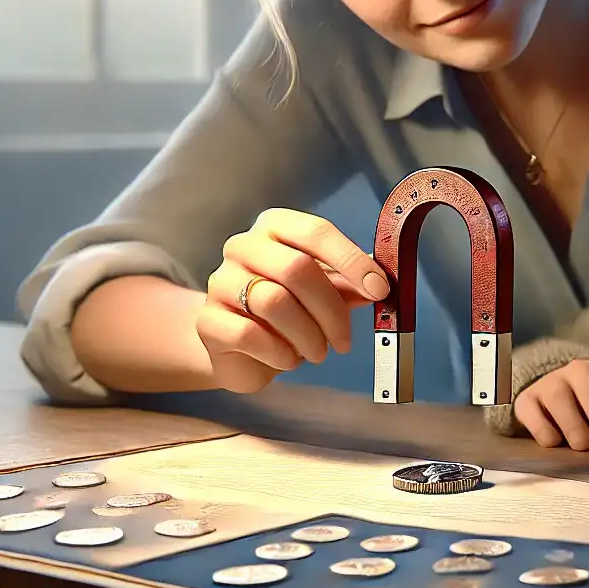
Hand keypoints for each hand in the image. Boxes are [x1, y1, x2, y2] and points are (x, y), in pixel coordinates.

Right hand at [195, 208, 390, 392]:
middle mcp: (243, 246)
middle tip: (344, 341)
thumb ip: (348, 285)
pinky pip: (250, 334)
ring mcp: (220, 281)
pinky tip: (286, 359)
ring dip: (308, 335)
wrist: (238, 348)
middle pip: (297, 268)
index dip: (352, 261)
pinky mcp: (207, 320)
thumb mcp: (322, 293)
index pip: (316, 232)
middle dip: (331, 309)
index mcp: (275, 228)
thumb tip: (381, 284)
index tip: (380, 289)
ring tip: (317, 352)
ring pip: (275, 302)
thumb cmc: (287, 311)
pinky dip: (279, 353)